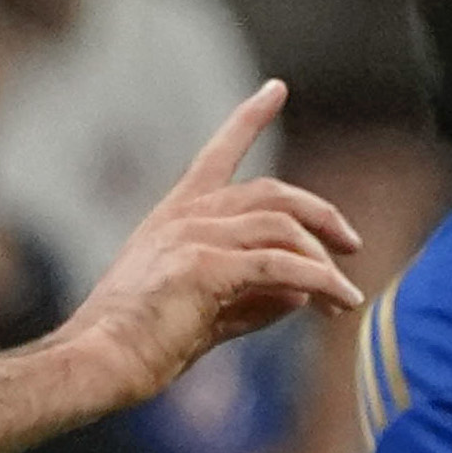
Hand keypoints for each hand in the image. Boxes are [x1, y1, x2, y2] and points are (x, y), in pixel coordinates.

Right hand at [56, 83, 368, 404]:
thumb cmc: (138, 347)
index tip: (275, 89)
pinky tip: (341, 302)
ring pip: (283, 229)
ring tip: (345, 298)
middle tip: (352, 245)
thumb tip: (301, 293)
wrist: (98, 363)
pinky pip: (281, 266)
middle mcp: (184, 216)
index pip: (217, 155)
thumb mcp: (204, 314)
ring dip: (323, 262)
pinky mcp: (205, 266)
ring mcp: (193, 236)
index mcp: (173, 217)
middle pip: (272, 193)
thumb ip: (253, 299)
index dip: (248, 118)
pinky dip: (320, 281)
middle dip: (321, 215)